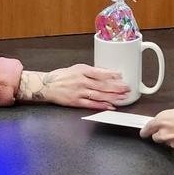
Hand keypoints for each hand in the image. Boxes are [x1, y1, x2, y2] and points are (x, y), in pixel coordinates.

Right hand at [15, 64, 129, 108]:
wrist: (47, 85)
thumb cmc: (62, 76)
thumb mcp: (77, 68)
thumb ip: (91, 71)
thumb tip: (106, 74)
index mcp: (82, 71)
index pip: (99, 72)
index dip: (111, 75)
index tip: (121, 76)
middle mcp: (81, 81)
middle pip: (102, 85)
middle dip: (116, 87)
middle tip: (127, 89)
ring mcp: (79, 92)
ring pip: (99, 95)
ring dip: (112, 97)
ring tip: (123, 98)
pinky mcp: (76, 102)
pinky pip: (91, 105)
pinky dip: (102, 106)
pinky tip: (110, 106)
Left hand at [140, 100, 173, 149]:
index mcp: (161, 120)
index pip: (147, 128)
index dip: (145, 130)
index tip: (144, 131)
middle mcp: (164, 132)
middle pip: (155, 137)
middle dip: (158, 134)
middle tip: (164, 129)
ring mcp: (171, 142)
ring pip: (165, 142)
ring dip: (168, 138)